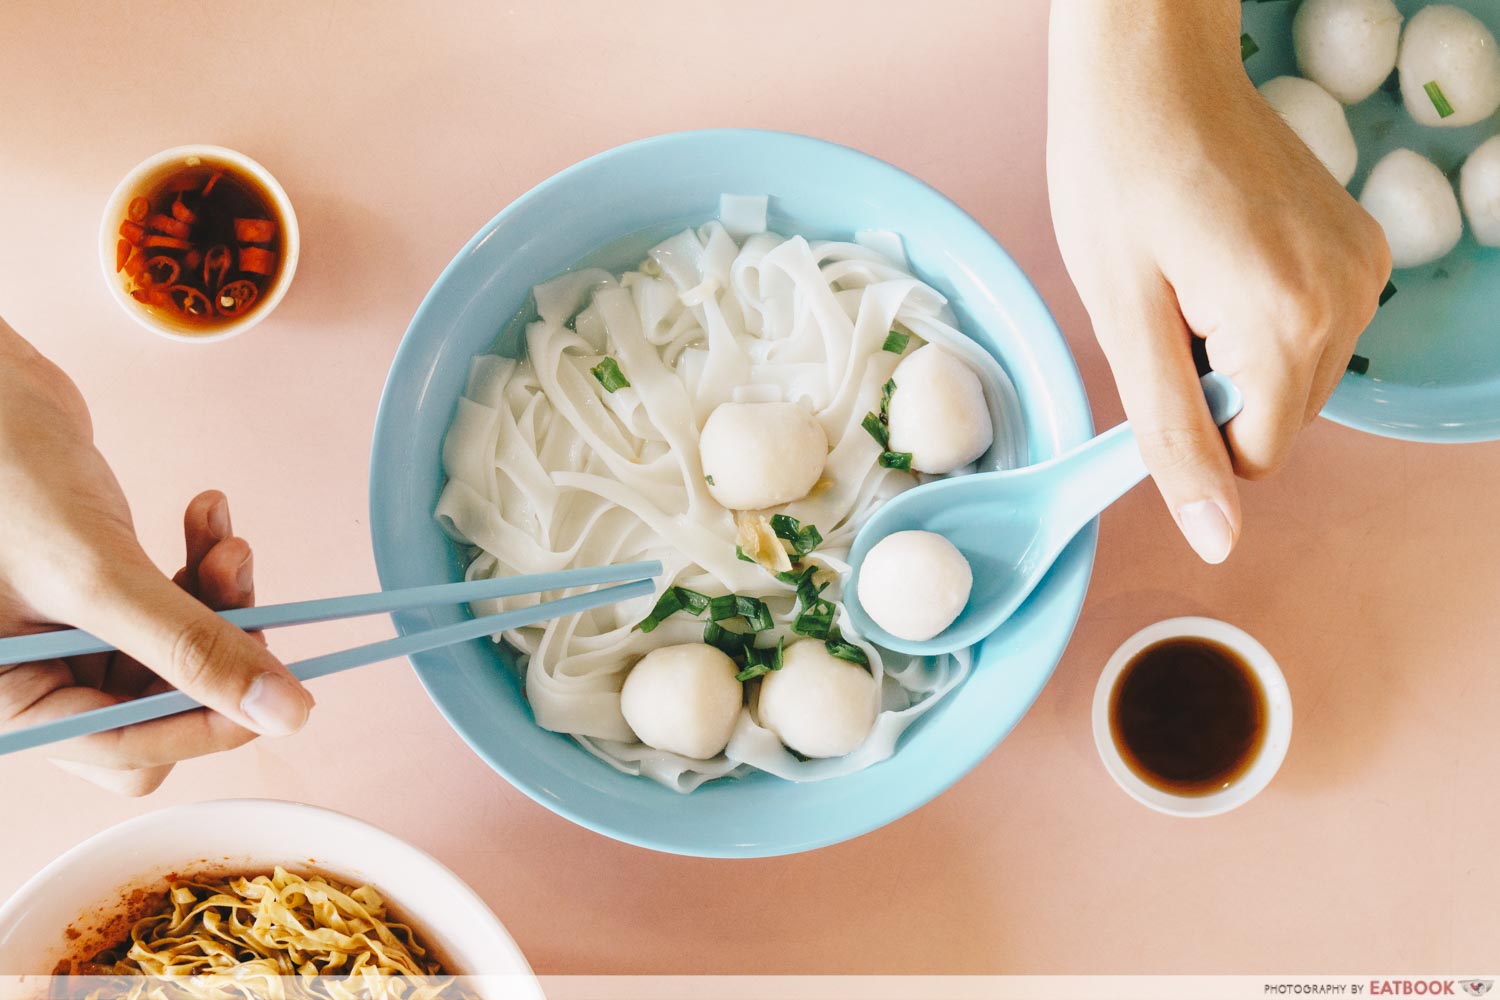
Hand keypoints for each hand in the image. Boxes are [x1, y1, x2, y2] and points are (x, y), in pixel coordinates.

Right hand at [0, 320, 312, 794]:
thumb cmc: (5, 476)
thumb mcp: (98, 574)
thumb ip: (190, 648)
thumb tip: (287, 716)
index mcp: (8, 700)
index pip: (126, 750)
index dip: (211, 723)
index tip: (285, 691)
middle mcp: (32, 678)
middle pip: (158, 705)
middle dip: (213, 648)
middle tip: (237, 582)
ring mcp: (66, 636)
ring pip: (177, 653)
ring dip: (216, 597)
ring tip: (229, 540)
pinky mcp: (97, 592)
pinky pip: (171, 602)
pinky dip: (198, 562)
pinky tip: (207, 512)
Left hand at [1047, 0, 1391, 562]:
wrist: (1151, 64)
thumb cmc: (1117, 174)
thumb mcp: (1123, 318)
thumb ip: (1173, 435)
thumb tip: (1217, 540)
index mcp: (1291, 325)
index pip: (1253, 459)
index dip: (1191, 428)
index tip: (1154, 355)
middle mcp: (1351, 300)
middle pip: (1276, 420)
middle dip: (1212, 387)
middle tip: (1166, 301)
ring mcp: (1364, 267)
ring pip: (1290, 378)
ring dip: (1232, 351)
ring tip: (1191, 270)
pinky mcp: (1358, 246)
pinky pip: (1306, 329)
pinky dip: (1257, 316)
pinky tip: (1220, 252)